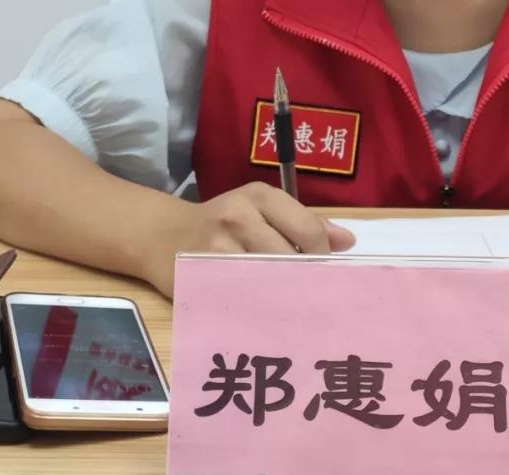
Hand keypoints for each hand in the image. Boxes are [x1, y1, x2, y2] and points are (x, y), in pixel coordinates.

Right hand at [141, 181, 355, 296]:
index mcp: (259, 196)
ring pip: (269, 281)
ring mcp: (217, 249)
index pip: (308, 230)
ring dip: (282, 297)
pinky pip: (242, 299)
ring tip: (287, 305)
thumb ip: (304, 223)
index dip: (321, 257)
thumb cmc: (222, 223)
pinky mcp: (201, 278)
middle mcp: (238, 217)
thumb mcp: (261, 209)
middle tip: (307, 295)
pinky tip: (261, 312)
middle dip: (303, 280)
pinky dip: (256, 308)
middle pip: (291, 258)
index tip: (319, 270)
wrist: (161, 234)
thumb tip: (347, 242)